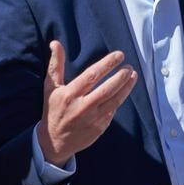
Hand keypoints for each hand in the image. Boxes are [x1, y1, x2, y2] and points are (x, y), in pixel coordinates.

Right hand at [36, 41, 137, 167]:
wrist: (54, 141)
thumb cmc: (53, 110)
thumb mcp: (50, 87)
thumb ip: (55, 65)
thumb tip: (55, 43)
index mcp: (69, 94)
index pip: (92, 75)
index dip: (107, 64)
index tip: (119, 55)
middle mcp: (82, 107)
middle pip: (107, 89)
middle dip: (121, 76)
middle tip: (129, 67)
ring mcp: (92, 119)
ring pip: (114, 101)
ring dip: (126, 88)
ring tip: (133, 76)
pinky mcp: (99, 128)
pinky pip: (112, 111)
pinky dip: (119, 100)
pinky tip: (124, 91)